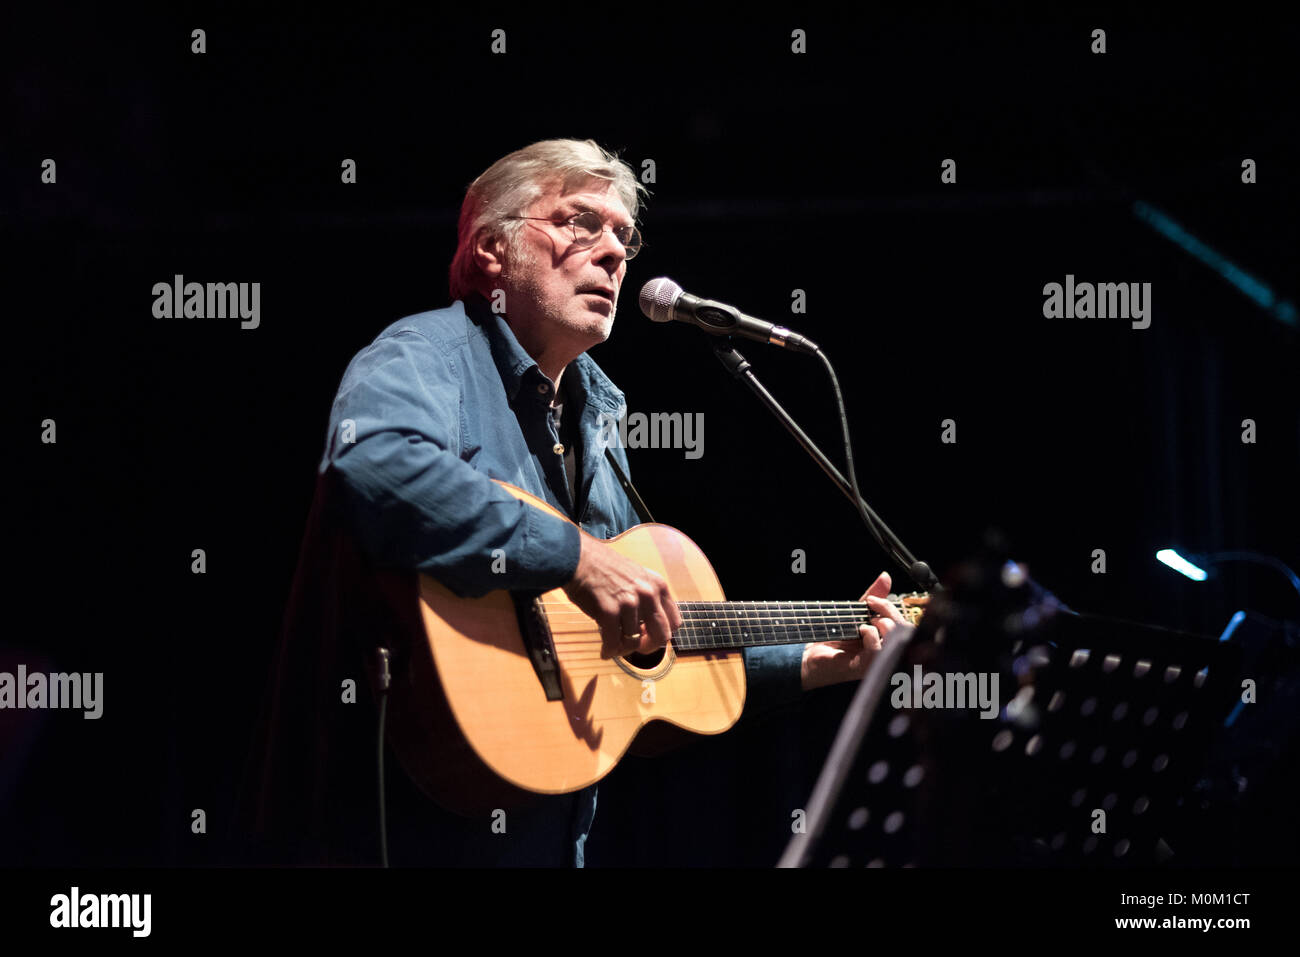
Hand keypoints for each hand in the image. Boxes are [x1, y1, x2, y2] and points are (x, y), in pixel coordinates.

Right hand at [562, 535, 681, 659]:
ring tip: (613, 648)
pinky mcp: (609, 612)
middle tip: (636, 648)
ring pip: (633, 642)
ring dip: (622, 649)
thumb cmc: (601, 567)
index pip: (674, 621)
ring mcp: (630, 603)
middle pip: (661, 636)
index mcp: (657, 585)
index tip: (649, 635)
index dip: (661, 633)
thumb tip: (645, 628)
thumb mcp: (635, 576)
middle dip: (648, 647)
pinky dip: (609, 651)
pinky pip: (613, 642)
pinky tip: (604, 651)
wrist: (576, 558)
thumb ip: (646, 598)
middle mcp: (648, 594)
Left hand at [800, 571, 908, 690]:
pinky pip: (876, 651)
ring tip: (868, 620)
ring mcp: (874, 661)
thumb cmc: (833, 638)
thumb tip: (885, 577)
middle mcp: (883, 652)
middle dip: (890, 611)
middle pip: (904, 631)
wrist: (810, 656)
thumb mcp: (854, 612)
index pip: (903, 624)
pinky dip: (872, 635)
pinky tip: (862, 630)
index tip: (873, 599)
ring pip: (895, 641)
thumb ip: (872, 596)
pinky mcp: (861, 667)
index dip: (892, 608)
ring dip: (884, 624)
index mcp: (884, 640)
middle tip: (871, 604)